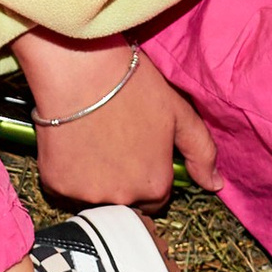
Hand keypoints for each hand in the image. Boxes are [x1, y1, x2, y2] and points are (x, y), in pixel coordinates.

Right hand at [20, 34, 216, 211]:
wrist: (80, 70)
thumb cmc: (133, 87)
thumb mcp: (179, 114)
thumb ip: (202, 153)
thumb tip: (216, 185)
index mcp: (155, 186)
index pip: (155, 199)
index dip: (148, 174)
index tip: (138, 151)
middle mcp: (122, 199)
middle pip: (124, 201)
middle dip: (122, 180)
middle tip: (113, 143)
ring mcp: (86, 195)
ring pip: (93, 197)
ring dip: (94, 180)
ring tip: (92, 142)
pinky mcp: (55, 185)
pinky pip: (64, 188)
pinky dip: (67, 173)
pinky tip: (71, 144)